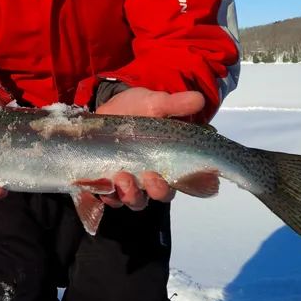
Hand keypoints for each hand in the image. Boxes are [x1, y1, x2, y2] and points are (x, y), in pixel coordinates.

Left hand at [96, 87, 204, 209]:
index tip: (179, 176)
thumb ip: (175, 104)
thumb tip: (199, 100)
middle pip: (160, 195)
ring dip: (130, 194)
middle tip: (149, 176)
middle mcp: (152, 178)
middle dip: (156, 190)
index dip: (187, 185)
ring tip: (123, 178)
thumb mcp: (155, 103)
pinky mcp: (107, 184)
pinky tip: (102, 183)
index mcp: (170, 162)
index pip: (185, 182)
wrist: (106, 109)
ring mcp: (130, 183)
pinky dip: (106, 194)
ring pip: (134, 200)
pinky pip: (108, 197)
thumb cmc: (137, 109)